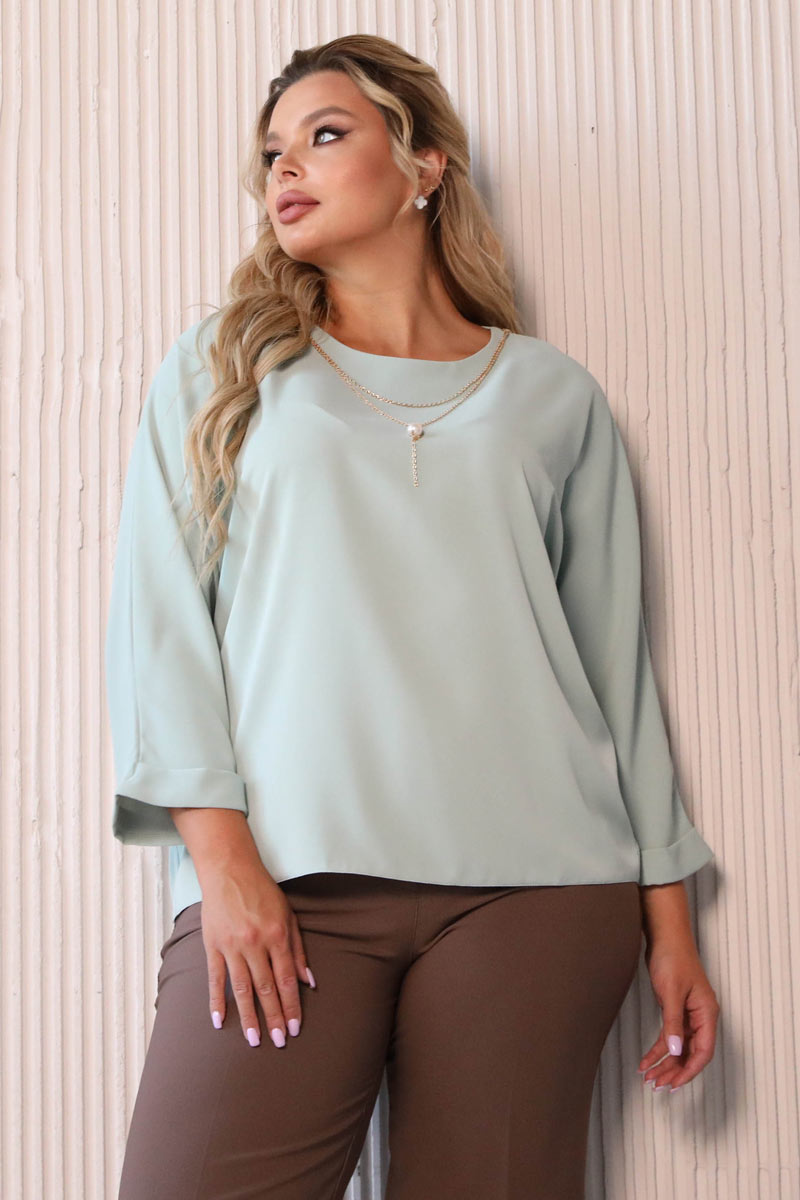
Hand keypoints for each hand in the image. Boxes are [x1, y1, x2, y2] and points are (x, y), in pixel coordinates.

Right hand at [199, 862, 315, 1048]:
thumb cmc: (262, 892)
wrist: (230, 870)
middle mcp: (255, 943)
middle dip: (274, 1017)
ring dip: (249, 1016)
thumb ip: (298, 949)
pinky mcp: (213, 945)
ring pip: (241, 989)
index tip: (295, 1027)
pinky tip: (220, 1021)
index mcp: (277, 935)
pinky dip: (216, 1001)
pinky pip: (215, 978)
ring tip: (254, 1040)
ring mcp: (232, 945)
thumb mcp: (288, 915)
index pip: (286, 979)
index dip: (291, 1006)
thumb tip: (308, 981)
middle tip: (279, 1042)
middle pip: (266, 988)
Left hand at [638, 941, 719, 1091]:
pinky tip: (646, 1060)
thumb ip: (672, 1023)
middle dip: (675, 1071)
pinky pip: (669, 1036)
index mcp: (707, 1013)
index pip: (703, 1052)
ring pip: (679, 1047)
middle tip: (657, 1086)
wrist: (664, 936)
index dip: (689, 1071)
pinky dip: (658, 1049)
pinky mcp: (675, 1010)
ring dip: (665, 1063)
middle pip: (691, 1053)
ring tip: (650, 1079)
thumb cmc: (673, 958)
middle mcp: (701, 1017)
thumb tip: (674, 1051)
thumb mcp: (671, 992)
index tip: (674, 1085)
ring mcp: (688, 1014)